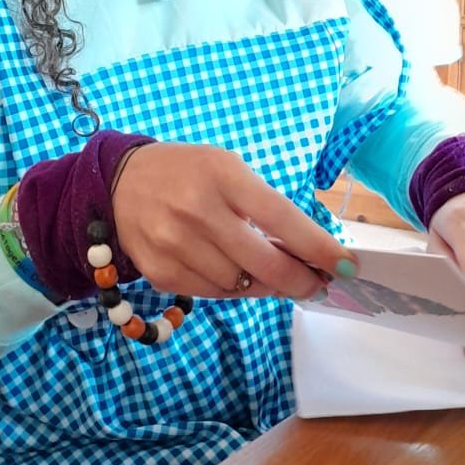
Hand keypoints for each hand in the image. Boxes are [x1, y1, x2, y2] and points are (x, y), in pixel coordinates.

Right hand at [112, 141, 354, 301]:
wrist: (118, 182)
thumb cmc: (188, 173)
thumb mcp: (228, 170)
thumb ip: (264, 208)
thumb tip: (305, 255)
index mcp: (222, 175)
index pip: (282, 218)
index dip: (318, 248)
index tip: (347, 266)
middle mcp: (196, 210)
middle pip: (264, 264)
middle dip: (301, 281)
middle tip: (318, 286)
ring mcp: (174, 244)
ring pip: (240, 286)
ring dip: (267, 286)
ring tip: (277, 277)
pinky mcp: (159, 272)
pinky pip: (212, 294)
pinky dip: (233, 289)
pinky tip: (239, 275)